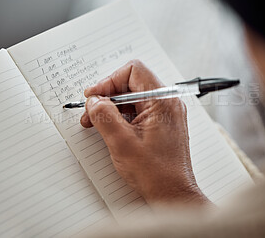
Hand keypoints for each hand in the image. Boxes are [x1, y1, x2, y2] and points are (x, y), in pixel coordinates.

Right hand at [80, 60, 207, 205]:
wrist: (172, 193)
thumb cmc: (156, 173)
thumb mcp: (121, 142)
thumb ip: (104, 116)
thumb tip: (94, 100)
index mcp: (162, 101)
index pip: (133, 70)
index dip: (109, 81)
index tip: (95, 96)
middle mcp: (167, 102)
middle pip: (131, 82)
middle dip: (108, 95)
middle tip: (91, 111)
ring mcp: (166, 113)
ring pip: (133, 97)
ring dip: (113, 107)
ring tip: (97, 123)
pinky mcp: (162, 123)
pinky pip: (138, 109)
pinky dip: (122, 116)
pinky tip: (110, 128)